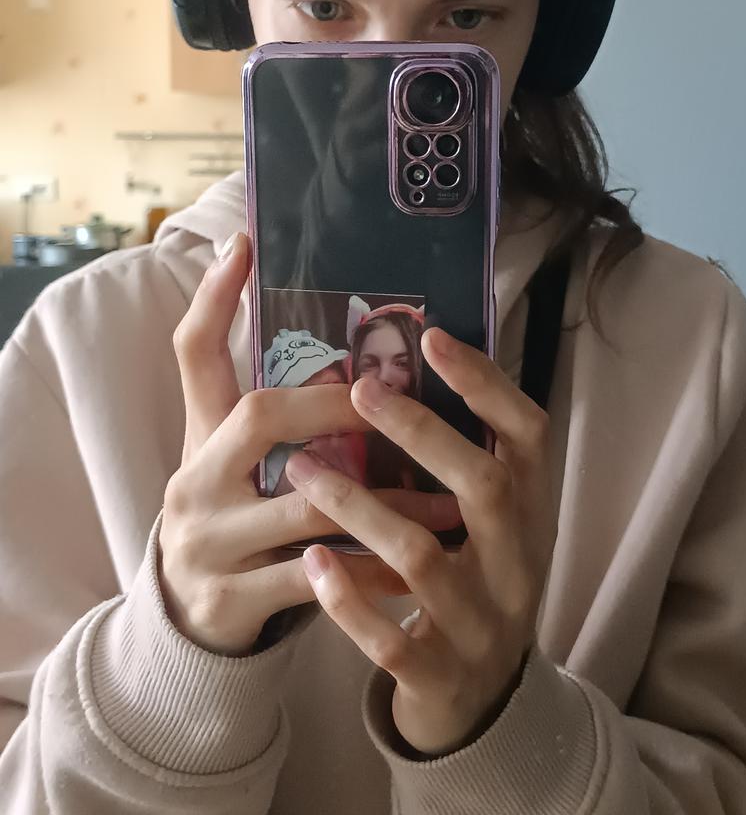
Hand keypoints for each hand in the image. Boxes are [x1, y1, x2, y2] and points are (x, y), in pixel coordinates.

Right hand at [158, 233, 462, 656]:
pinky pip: (313, 582)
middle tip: (403, 402)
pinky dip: (368, 572)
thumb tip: (285, 315)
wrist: (188, 613)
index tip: (244, 243)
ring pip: (304, 508)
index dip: (213, 298)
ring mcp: (206, 544)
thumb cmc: (231, 513)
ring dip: (385, 502)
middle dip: (339, 405)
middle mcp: (192, 483)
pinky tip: (415, 567)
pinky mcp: (228, 602)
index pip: (193, 353)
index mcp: (198, 437)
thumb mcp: (230, 456)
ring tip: (446, 500)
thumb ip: (263, 401)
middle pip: (259, 417)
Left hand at [284, 326, 555, 755]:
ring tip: (301, 470)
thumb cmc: (473, 583)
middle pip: (485, 488)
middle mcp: (518, 563)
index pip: (529, 436)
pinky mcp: (440, 675)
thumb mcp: (489, 524)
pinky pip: (390, 638)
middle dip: (423, 433)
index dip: (487, 385)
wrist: (484, 702)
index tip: (433, 338)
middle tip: (363, 389)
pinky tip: (311, 561)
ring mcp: (482, 623)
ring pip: (423, 558)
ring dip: (358, 507)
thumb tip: (409, 370)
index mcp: (532, 513)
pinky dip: (347, 598)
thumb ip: (465, 462)